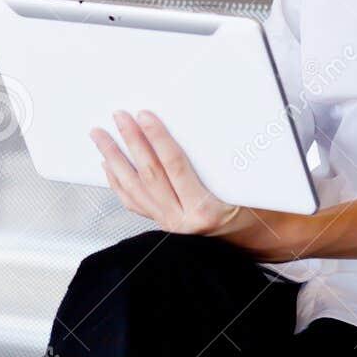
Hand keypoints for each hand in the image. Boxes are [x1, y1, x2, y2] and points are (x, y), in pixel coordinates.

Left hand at [89, 110, 250, 237]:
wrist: (255, 239)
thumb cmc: (253, 210)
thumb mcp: (246, 185)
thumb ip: (222, 162)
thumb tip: (198, 126)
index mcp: (205, 210)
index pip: (174, 166)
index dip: (158, 138)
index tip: (145, 117)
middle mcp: (182, 220)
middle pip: (148, 174)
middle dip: (131, 142)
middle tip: (120, 117)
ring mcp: (169, 224)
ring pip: (133, 188)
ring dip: (114, 158)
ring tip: (101, 136)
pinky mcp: (162, 225)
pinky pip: (132, 202)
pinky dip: (117, 181)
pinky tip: (108, 164)